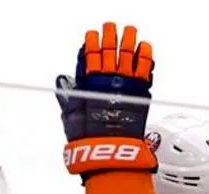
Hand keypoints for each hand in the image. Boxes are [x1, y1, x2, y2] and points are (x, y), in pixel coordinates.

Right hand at [56, 22, 156, 177]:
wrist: (110, 150)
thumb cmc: (90, 138)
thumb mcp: (71, 116)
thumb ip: (68, 96)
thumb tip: (63, 81)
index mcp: (88, 83)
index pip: (88, 57)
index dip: (91, 44)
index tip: (92, 36)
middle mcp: (106, 80)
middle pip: (108, 52)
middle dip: (110, 38)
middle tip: (111, 28)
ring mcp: (124, 84)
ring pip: (126, 55)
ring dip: (128, 41)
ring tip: (130, 32)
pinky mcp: (140, 92)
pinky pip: (143, 69)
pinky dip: (145, 56)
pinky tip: (145, 48)